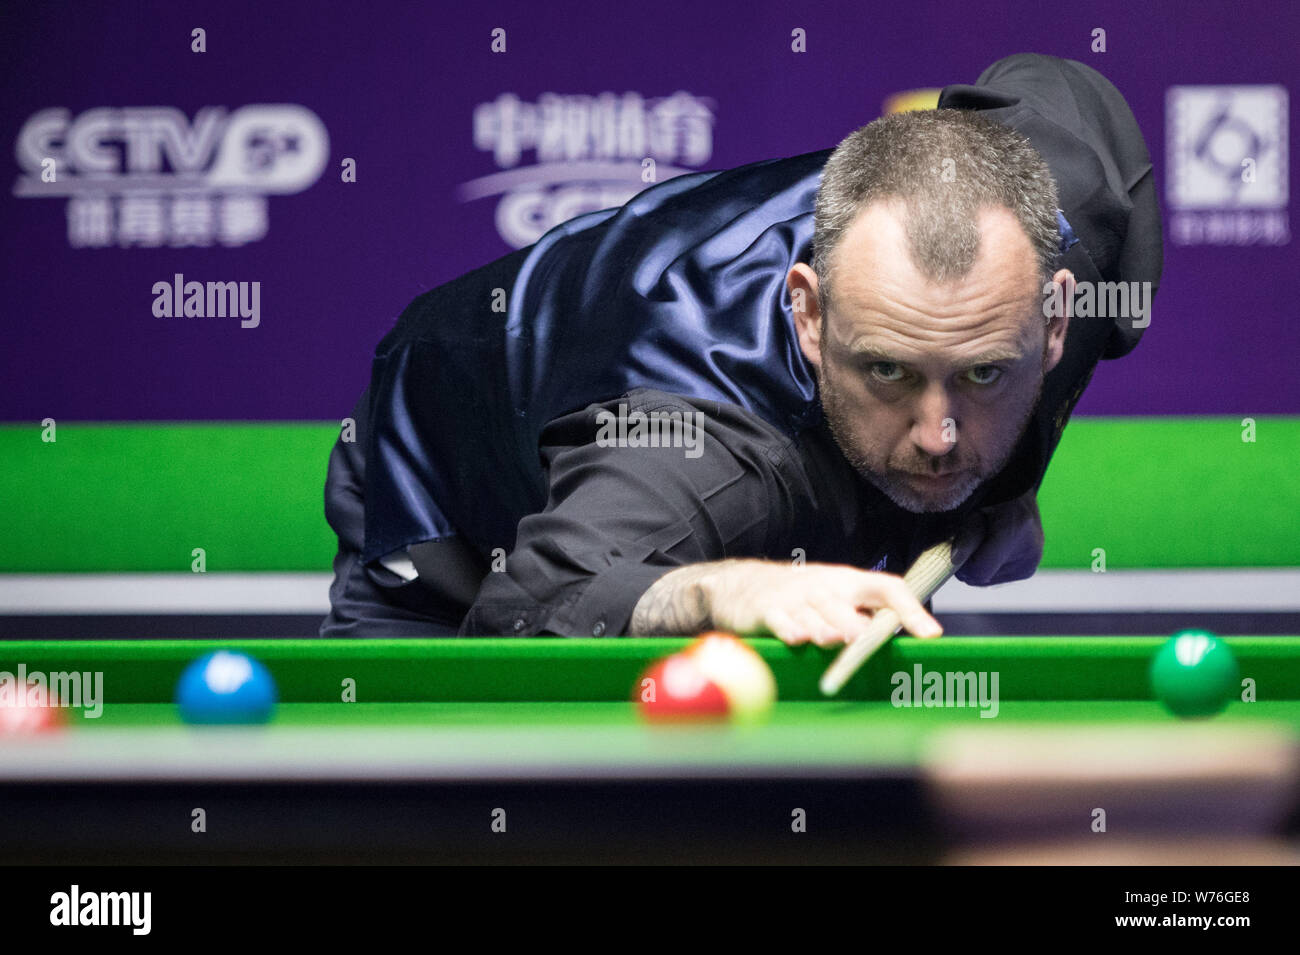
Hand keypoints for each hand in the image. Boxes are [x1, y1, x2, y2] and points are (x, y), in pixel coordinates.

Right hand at [702, 560, 942, 646]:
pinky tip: (797, 640)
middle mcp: (824, 587)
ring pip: (815, 617)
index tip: (930, 633)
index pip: (886, 587)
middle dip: (860, 625)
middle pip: (846, 607)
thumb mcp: (837, 597)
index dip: (910, 609)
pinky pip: (781, 623)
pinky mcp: (767, 611)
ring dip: (826, 629)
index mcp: (849, 582)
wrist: (743, 586)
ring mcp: (794, 598)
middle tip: (871, 639)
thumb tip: (899, 637)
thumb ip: (865, 615)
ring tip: (835, 640)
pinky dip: (789, 631)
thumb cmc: (803, 597)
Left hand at [954, 490, 1043, 585]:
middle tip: (973, 538)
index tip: (956, 547)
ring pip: (987, 580)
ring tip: (985, 539)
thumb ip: (966, 535)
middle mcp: (1029, 550)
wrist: (1014, 491)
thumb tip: (956, 561)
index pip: (979, 571)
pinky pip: (996, 577)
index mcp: (1015, 530)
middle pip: (982, 578)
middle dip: (970, 562)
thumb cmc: (988, 497)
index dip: (961, 564)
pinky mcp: (1028, 569)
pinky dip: (988, 566)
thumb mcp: (972, 509)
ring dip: (979, 564)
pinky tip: (992, 547)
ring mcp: (1031, 562)